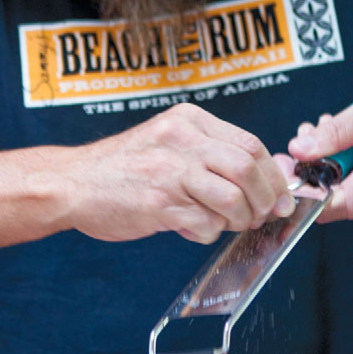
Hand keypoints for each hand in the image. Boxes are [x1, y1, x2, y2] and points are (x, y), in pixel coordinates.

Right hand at [61, 102, 295, 244]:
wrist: (72, 183)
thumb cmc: (123, 168)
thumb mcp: (167, 141)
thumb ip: (209, 153)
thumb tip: (264, 177)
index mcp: (188, 120)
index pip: (250, 143)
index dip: (273, 175)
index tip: (280, 197)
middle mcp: (181, 139)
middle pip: (247, 167)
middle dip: (265, 199)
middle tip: (262, 216)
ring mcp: (169, 170)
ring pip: (233, 197)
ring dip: (240, 219)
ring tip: (226, 224)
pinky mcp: (158, 203)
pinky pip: (206, 223)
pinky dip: (209, 233)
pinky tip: (191, 228)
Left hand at [287, 90, 352, 222]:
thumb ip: (337, 131)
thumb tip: (298, 149)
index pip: (340, 203)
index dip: (308, 192)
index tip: (291, 168)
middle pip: (331, 200)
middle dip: (311, 168)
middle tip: (309, 133)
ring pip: (336, 197)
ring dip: (323, 167)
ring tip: (330, 134)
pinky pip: (346, 195)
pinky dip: (336, 173)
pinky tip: (343, 149)